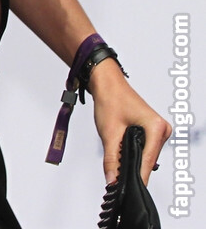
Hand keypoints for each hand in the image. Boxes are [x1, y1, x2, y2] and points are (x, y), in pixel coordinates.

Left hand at [89, 59, 170, 184]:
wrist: (106, 82)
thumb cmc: (110, 97)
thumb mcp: (109, 133)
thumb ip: (111, 160)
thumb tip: (113, 180)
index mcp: (156, 127)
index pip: (148, 162)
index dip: (136, 176)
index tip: (126, 188)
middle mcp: (162, 129)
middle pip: (147, 160)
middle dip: (131, 165)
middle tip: (114, 165)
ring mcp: (158, 130)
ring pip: (145, 155)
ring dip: (131, 156)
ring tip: (116, 147)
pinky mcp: (151, 131)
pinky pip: (144, 148)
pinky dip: (132, 150)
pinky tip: (121, 144)